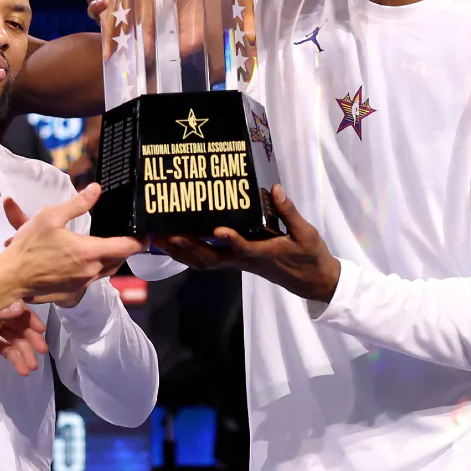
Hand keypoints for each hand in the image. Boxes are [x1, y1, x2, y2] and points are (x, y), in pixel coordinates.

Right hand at [0, 184, 145, 304]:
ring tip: (108, 246)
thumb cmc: (29, 246)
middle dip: (126, 249)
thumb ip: (77, 203)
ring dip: (111, 259)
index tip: (146, 233)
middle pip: (120, 260)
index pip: (126, 247)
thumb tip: (96, 189)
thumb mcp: (50, 217)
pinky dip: (96, 268)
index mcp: (89, 252)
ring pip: (106, 271)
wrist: (11, 278)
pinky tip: (85, 259)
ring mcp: (82, 284)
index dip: (139, 240)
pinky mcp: (72, 291)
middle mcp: (91, 271)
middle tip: (127, 237)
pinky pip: (92, 279)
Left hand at [0, 301, 46, 375]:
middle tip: (42, 352)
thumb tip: (21, 307)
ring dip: (25, 352)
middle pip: (19, 325)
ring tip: (31, 367)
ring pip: (14, 340)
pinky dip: (15, 360)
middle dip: (31, 338)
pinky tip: (21, 370)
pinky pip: (6, 350)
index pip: (18, 308)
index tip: (40, 331)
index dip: (30, 319)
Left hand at [152, 186, 339, 301]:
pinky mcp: (235, 262)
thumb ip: (289, 212)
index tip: (218, 230)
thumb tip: (275, 189)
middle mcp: (245, 261)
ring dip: (182, 252)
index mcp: (265, 253)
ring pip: (205, 262)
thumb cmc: (310, 256)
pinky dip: (188, 254)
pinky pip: (207, 260)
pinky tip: (173, 244)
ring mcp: (238, 263)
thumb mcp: (306, 233)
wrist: (312, 280)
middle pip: (212, 259)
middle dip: (189, 247)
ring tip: (159, 239)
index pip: (246, 249)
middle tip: (165, 235)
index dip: (232, 241)